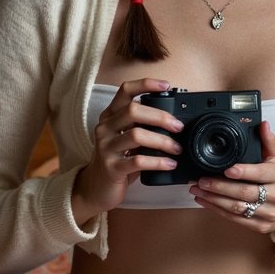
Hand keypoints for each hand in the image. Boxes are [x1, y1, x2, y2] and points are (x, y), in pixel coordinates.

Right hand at [71, 78, 183, 224]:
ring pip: (137, 135)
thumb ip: (141, 126)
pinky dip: (158, 162)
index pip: (125, 91)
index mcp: (110, 116)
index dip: (145, 84)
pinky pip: (138, 161)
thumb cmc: (117, 160)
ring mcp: (106, 148)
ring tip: (176, 148)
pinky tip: (169, 164)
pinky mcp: (112, 168)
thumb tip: (173, 119)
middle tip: (178, 126)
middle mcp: (105, 128)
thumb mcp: (125, 138)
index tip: (166, 85)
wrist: (96, 189)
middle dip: (160, 117)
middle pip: (133, 111)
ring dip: (162, 141)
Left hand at [189, 121, 274, 238]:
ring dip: (214, 199)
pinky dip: (217, 210)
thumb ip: (269, 141)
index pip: (259, 174)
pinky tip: (205, 202)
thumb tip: (262, 124)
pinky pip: (236, 219)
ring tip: (197, 190)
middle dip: (219, 187)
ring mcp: (268, 213)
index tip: (226, 169)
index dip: (243, 172)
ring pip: (237, 208)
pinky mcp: (260, 226)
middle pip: (244, 193)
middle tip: (201, 180)